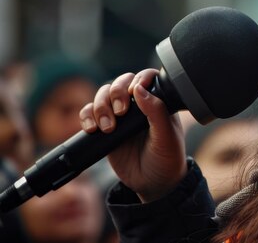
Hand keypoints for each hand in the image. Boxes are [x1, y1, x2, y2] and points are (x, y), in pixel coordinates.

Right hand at [79, 69, 186, 201]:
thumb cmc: (167, 159)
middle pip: (120, 82)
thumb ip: (157, 112)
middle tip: (121, 112)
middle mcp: (138, 105)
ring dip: (101, 106)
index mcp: (157, 101)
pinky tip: (93, 129)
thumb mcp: (167, 137)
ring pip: (102, 95)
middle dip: (115, 93)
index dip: (138, 80)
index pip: (146, 78)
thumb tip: (140, 89)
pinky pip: (89, 113)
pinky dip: (86, 116)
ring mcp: (120, 116)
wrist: (153, 184)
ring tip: (108, 128)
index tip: (134, 93)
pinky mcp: (104, 129)